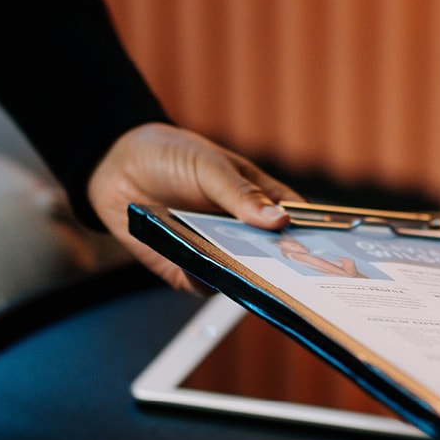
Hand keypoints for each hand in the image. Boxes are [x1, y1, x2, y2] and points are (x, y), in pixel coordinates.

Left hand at [88, 123, 301, 291]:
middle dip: (283, 267)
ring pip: (241, 276)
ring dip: (244, 276)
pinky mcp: (185, 268)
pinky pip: (202, 285)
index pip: (296, 222)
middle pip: (274, 257)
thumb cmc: (169, 155)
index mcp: (259, 199)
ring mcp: (215, 251)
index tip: (326, 250)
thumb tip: (279, 220)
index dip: (313, 236)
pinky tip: (200, 269)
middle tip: (292, 273)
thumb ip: (241, 195)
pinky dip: (203, 280)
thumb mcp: (209, 166)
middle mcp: (241, 230)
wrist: (114, 166)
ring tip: (247, 273)